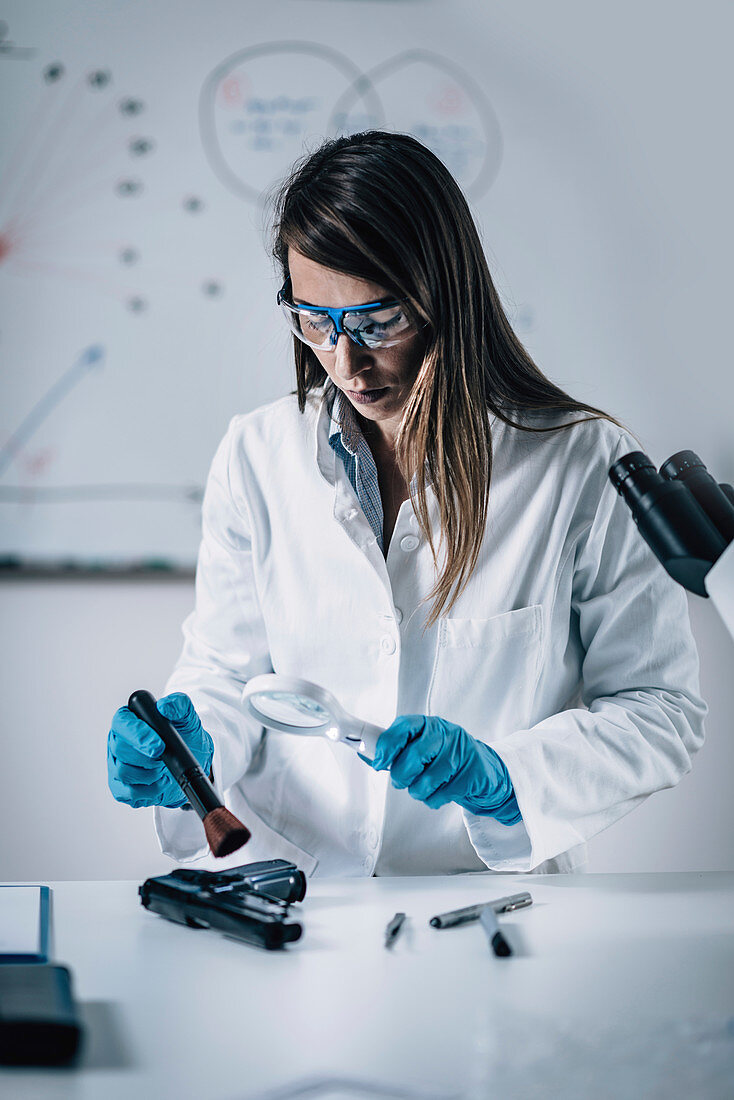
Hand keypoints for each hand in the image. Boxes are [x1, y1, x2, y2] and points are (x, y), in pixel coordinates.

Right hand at [107, 692, 213, 808]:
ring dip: (148, 774)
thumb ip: (179, 705)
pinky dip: (149, 791)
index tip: (159, 745)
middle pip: (120, 749)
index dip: (137, 734)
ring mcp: (117, 765)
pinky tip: (160, 783)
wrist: (190, 763)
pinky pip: (128, 793)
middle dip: (146, 757)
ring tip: (163, 770)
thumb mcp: (187, 718)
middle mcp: (119, 742)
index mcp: (130, 721)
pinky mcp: (121, 788)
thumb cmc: (184, 737)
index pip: (122, 723)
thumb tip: (165, 707)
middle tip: (163, 759)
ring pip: (123, 772)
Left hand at [371, 715, 520, 824]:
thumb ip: (396, 749)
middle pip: (413, 757)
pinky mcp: (471, 775)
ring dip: (418, 791)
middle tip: (401, 780)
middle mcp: (445, 734)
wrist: (484, 770)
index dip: (387, 747)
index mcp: (429, 725)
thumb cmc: (446, 757)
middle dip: (401, 776)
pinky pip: (440, 795)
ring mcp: (460, 754)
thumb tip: (365, 753)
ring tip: (423, 787)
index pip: (403, 727)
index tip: (378, 762)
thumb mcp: (422, 746)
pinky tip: (440, 792)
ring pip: (425, 781)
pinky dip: (434, 799)